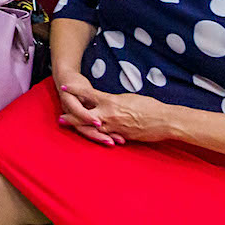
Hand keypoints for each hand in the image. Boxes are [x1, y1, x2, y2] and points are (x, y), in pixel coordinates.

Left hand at [58, 82, 176, 145]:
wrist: (164, 120)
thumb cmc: (149, 106)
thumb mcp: (128, 97)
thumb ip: (113, 100)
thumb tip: (107, 101)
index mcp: (110, 101)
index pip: (88, 94)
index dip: (75, 91)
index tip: (64, 88)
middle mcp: (108, 114)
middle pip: (84, 115)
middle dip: (71, 116)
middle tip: (60, 118)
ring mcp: (113, 127)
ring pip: (92, 129)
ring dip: (81, 129)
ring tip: (72, 130)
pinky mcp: (120, 136)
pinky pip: (106, 137)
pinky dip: (98, 137)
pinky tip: (92, 137)